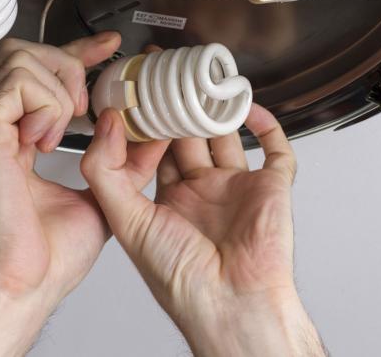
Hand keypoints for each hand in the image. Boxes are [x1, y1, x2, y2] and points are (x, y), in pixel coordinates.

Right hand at [0, 32, 160, 355]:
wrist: (19, 289)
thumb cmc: (45, 259)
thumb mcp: (100, 198)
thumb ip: (120, 162)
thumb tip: (146, 133)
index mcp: (17, 139)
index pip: (43, 74)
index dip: (78, 53)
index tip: (111, 48)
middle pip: (23, 52)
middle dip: (67, 61)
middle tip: (87, 100)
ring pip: (18, 58)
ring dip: (58, 84)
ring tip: (67, 125)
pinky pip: (16, 85)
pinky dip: (45, 104)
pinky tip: (49, 138)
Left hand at [81, 105, 324, 356]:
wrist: (231, 304)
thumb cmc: (180, 279)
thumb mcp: (128, 221)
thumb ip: (106, 172)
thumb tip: (108, 123)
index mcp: (168, 201)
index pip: (154, 149)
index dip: (145, 121)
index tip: (137, 92)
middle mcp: (202, 192)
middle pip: (189, 137)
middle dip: (178, 107)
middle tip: (169, 76)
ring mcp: (237, 188)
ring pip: (227, 137)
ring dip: (217, 110)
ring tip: (204, 81)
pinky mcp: (270, 189)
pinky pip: (274, 150)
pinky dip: (265, 125)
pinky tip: (248, 106)